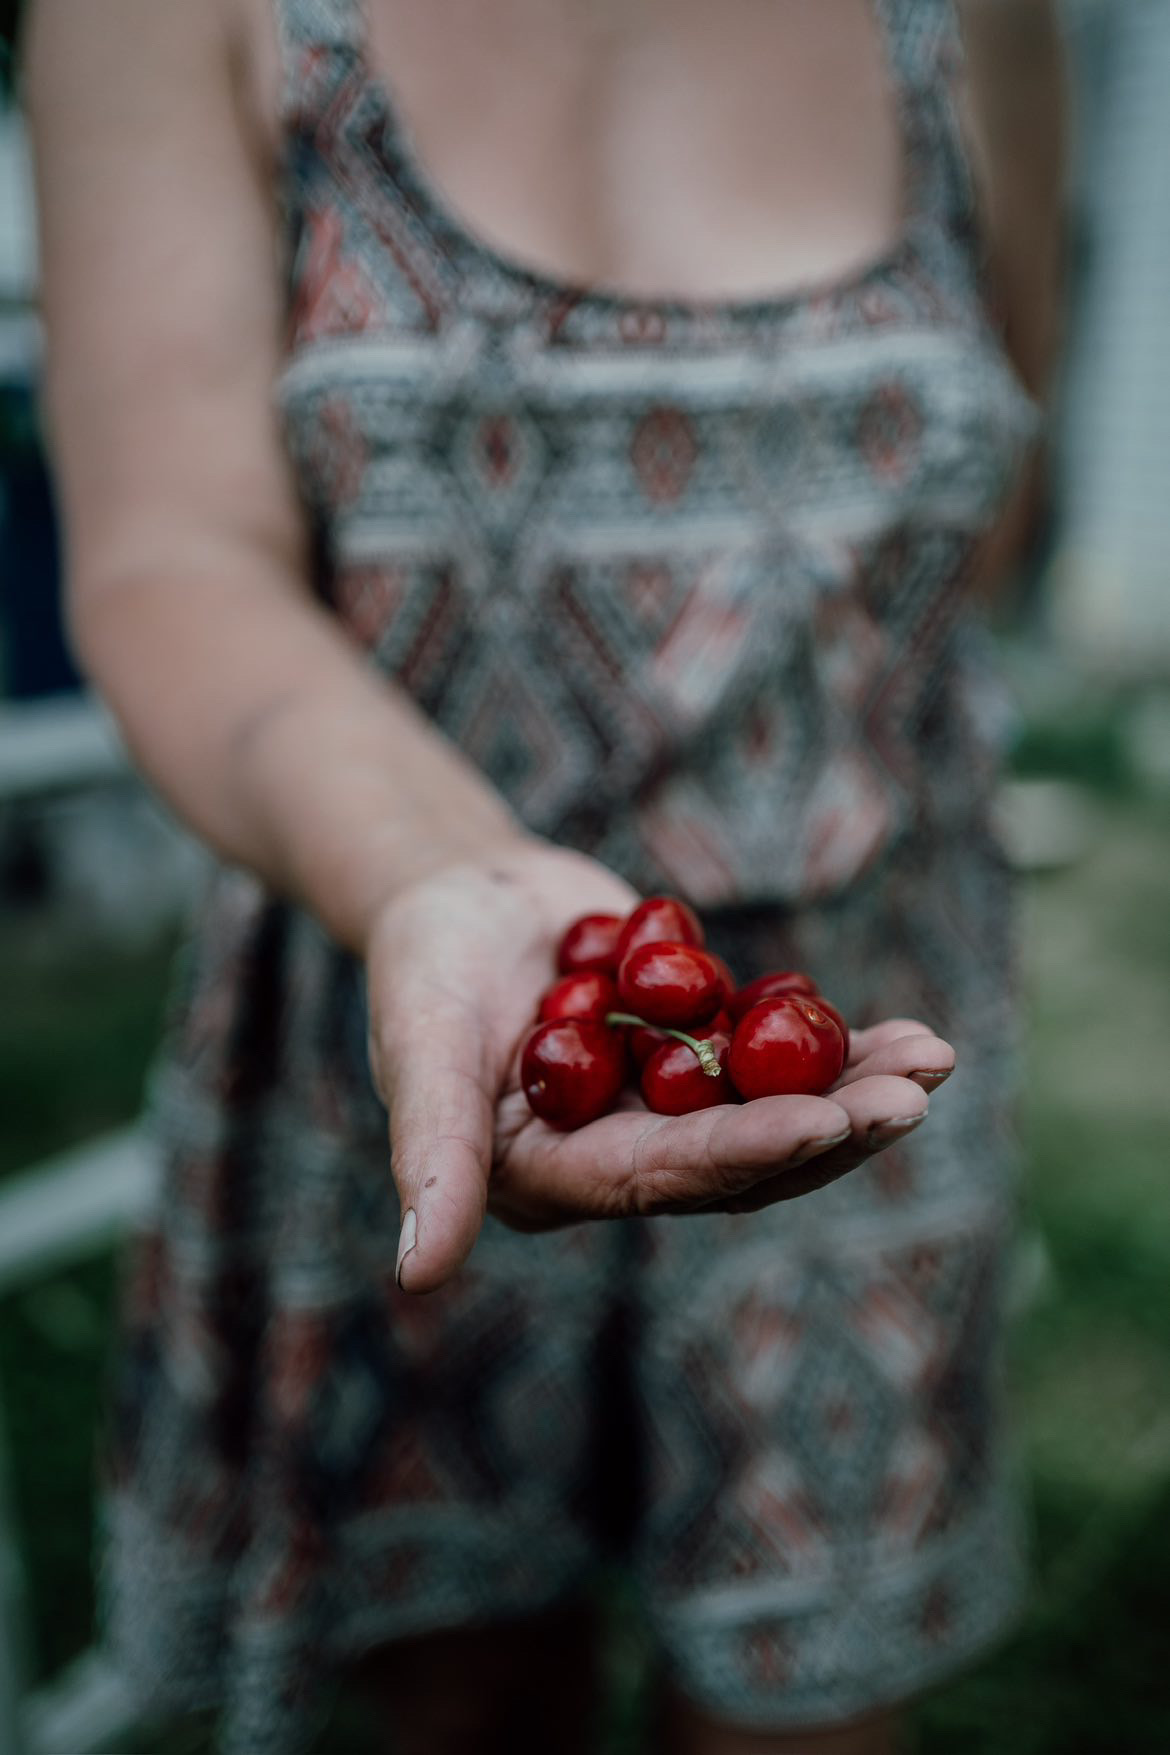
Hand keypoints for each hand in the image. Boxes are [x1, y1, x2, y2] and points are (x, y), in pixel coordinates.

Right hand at [364, 840, 955, 1292]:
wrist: (460, 895)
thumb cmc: (419, 969)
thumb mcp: (418, 1053)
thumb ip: (431, 1156)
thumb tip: (416, 1274)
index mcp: (562, 1178)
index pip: (665, 1177)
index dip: (748, 1151)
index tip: (826, 1122)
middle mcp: (626, 1156)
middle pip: (743, 1157)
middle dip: (831, 1129)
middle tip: (911, 1098)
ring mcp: (672, 1106)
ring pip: (778, 1110)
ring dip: (855, 1091)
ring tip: (933, 1059)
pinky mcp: (703, 1056)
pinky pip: (780, 1059)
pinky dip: (840, 1046)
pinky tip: (910, 1036)